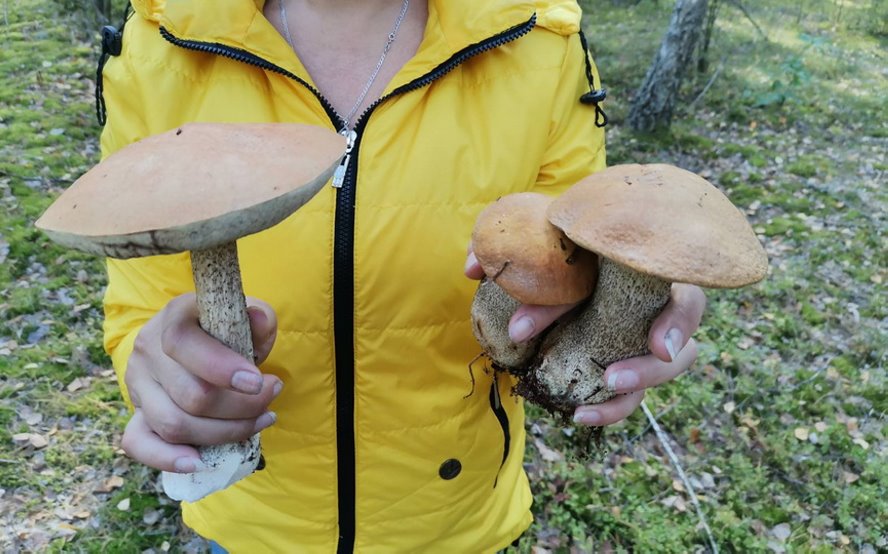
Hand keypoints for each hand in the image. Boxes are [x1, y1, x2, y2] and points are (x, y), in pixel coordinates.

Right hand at [120, 294, 281, 473]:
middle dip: (241, 406)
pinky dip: (168, 458)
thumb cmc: (224, 329)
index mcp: (173, 319)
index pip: (183, 344)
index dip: (221, 368)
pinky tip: (200, 462)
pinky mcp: (137, 414)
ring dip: (224, 432)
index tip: (259, 382)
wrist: (194, 341)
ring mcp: (138, 385)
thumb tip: (259, 319)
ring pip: (174, 425)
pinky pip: (139, 444)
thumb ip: (258, 317)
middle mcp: (148, 351)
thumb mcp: (242, 315)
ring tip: (260, 421)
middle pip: (190, 395)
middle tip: (272, 398)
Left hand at [465, 249, 705, 425]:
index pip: (687, 296)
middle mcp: (658, 310)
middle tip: (610, 378)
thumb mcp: (550, 234)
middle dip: (649, 371)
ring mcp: (642, 341)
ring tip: (583, 410)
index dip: (678, 323)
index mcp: (654, 272)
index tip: (657, 346)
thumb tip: (474, 270)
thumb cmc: (566, 236)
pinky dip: (605, 410)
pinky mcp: (622, 363)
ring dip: (625, 398)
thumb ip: (516, 247)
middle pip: (681, 351)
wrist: (560, 254)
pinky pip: (626, 395)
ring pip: (656, 380)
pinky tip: (576, 417)